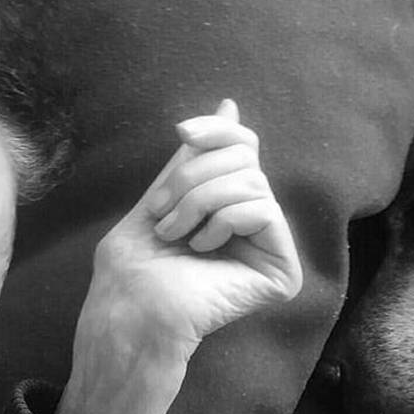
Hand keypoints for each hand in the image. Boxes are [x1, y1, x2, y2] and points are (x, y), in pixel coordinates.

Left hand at [93, 98, 302, 350]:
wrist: (131, 309)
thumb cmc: (135, 263)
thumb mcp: (163, 193)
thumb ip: (197, 155)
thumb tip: (230, 104)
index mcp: (229, 204)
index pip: (244, 146)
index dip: (217, 130)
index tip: (182, 131)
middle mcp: (256, 224)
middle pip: (245, 159)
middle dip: (193, 176)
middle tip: (163, 213)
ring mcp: (272, 248)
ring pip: (251, 182)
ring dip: (199, 202)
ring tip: (175, 235)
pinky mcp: (283, 270)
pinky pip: (264, 209)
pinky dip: (223, 222)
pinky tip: (203, 250)